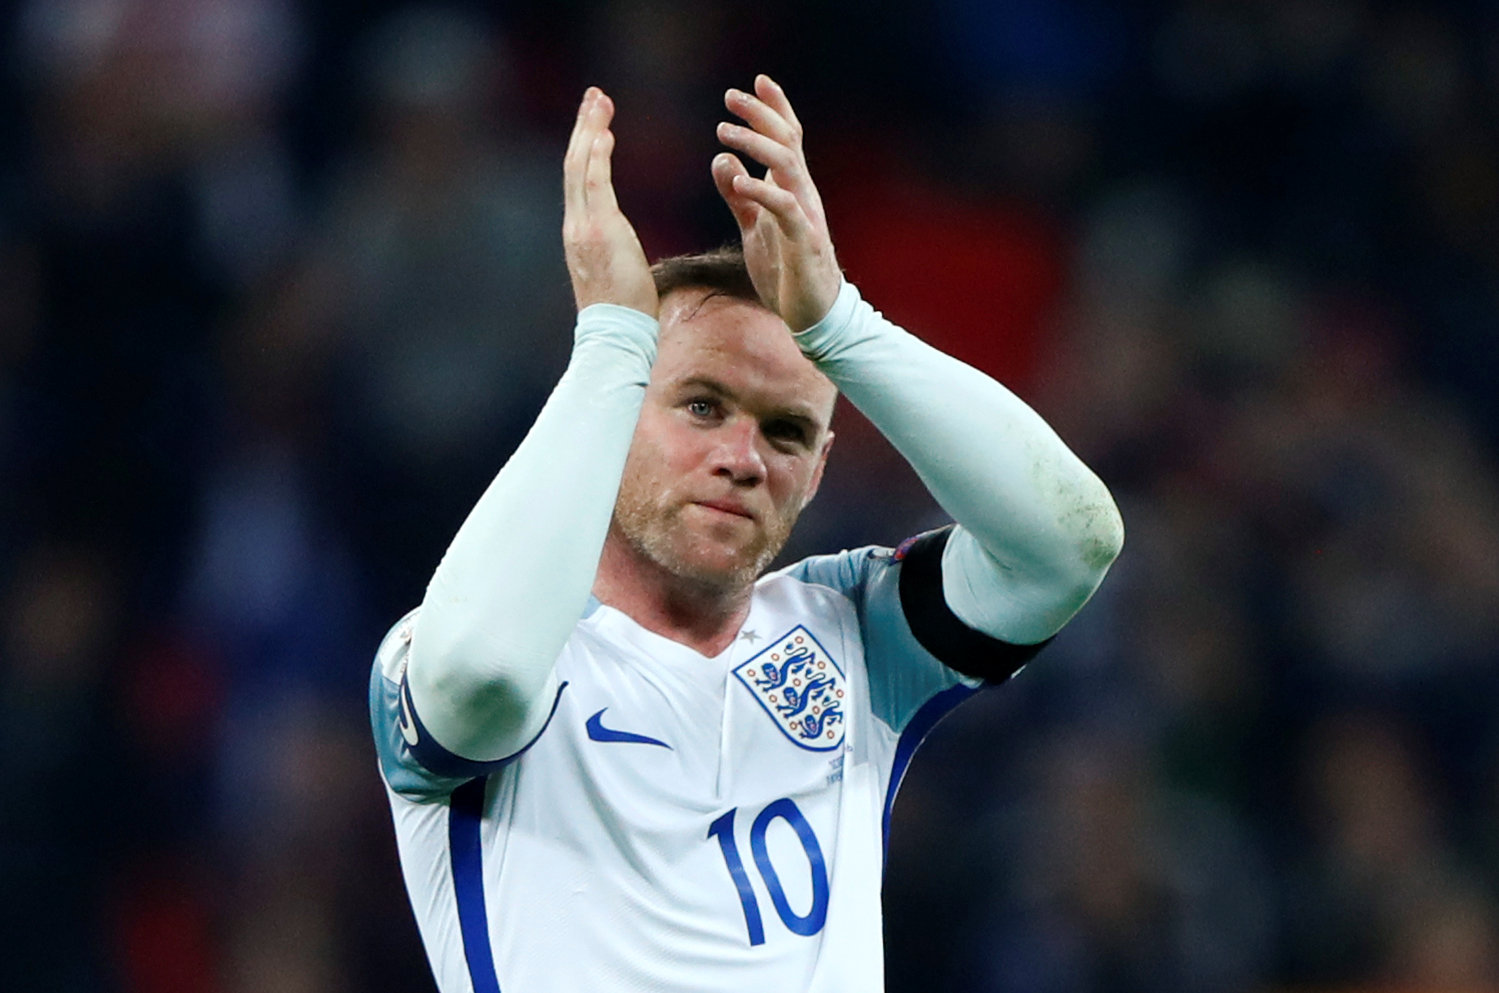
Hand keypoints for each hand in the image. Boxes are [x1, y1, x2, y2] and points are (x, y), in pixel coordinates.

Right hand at [562, 87, 655, 315]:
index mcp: (580, 233)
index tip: (597, 123)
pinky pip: (595, 185)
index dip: (586, 147)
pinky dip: (598, 156)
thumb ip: (615, 251)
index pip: (580, 180)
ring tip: (599, 101)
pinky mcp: (599, 231)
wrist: (615, 337)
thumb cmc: (624, 314)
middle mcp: (576, 225)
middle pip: (575, 165)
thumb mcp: (617, 272)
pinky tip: (604, 132)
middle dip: (584, 127)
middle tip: (595, 96)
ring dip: (590, 131)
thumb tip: (623, 249)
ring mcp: (584, 227)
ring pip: (581, 167)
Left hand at [712, 75, 840, 332]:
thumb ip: (739, 195)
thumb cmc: (786, 271)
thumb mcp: (754, 228)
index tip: (755, 82)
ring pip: (787, 166)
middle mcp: (803, 194)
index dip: (773, 109)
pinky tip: (738, 184)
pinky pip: (784, 209)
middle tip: (731, 96)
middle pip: (787, 141)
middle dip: (761, 115)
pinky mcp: (802, 241)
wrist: (812, 315)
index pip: (787, 139)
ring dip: (756, 145)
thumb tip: (722, 159)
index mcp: (792, 189)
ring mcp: (805, 216)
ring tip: (725, 134)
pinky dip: (761, 192)